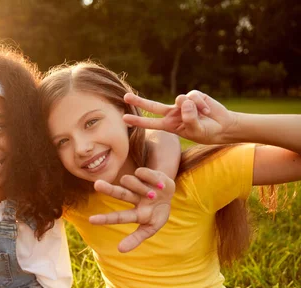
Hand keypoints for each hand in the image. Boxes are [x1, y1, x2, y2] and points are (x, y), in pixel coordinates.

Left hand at [89, 168, 174, 252]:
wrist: (170, 194)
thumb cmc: (157, 213)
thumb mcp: (151, 228)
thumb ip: (136, 239)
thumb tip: (120, 250)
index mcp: (136, 213)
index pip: (119, 217)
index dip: (106, 219)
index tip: (90, 220)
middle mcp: (132, 198)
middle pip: (119, 193)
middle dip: (108, 189)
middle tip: (97, 185)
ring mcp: (137, 185)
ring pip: (129, 181)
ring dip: (142, 188)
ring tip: (153, 194)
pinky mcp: (144, 174)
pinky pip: (142, 173)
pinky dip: (151, 179)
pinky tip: (158, 185)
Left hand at [122, 91, 237, 144]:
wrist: (222, 126)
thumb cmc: (207, 132)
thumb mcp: (196, 131)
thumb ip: (189, 119)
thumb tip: (182, 102)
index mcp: (170, 125)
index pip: (151, 122)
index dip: (138, 120)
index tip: (124, 119)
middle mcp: (173, 113)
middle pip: (153, 106)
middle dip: (139, 101)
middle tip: (125, 97)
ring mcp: (182, 104)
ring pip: (180, 100)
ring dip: (193, 108)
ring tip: (203, 116)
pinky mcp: (193, 96)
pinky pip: (193, 96)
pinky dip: (201, 104)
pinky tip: (207, 111)